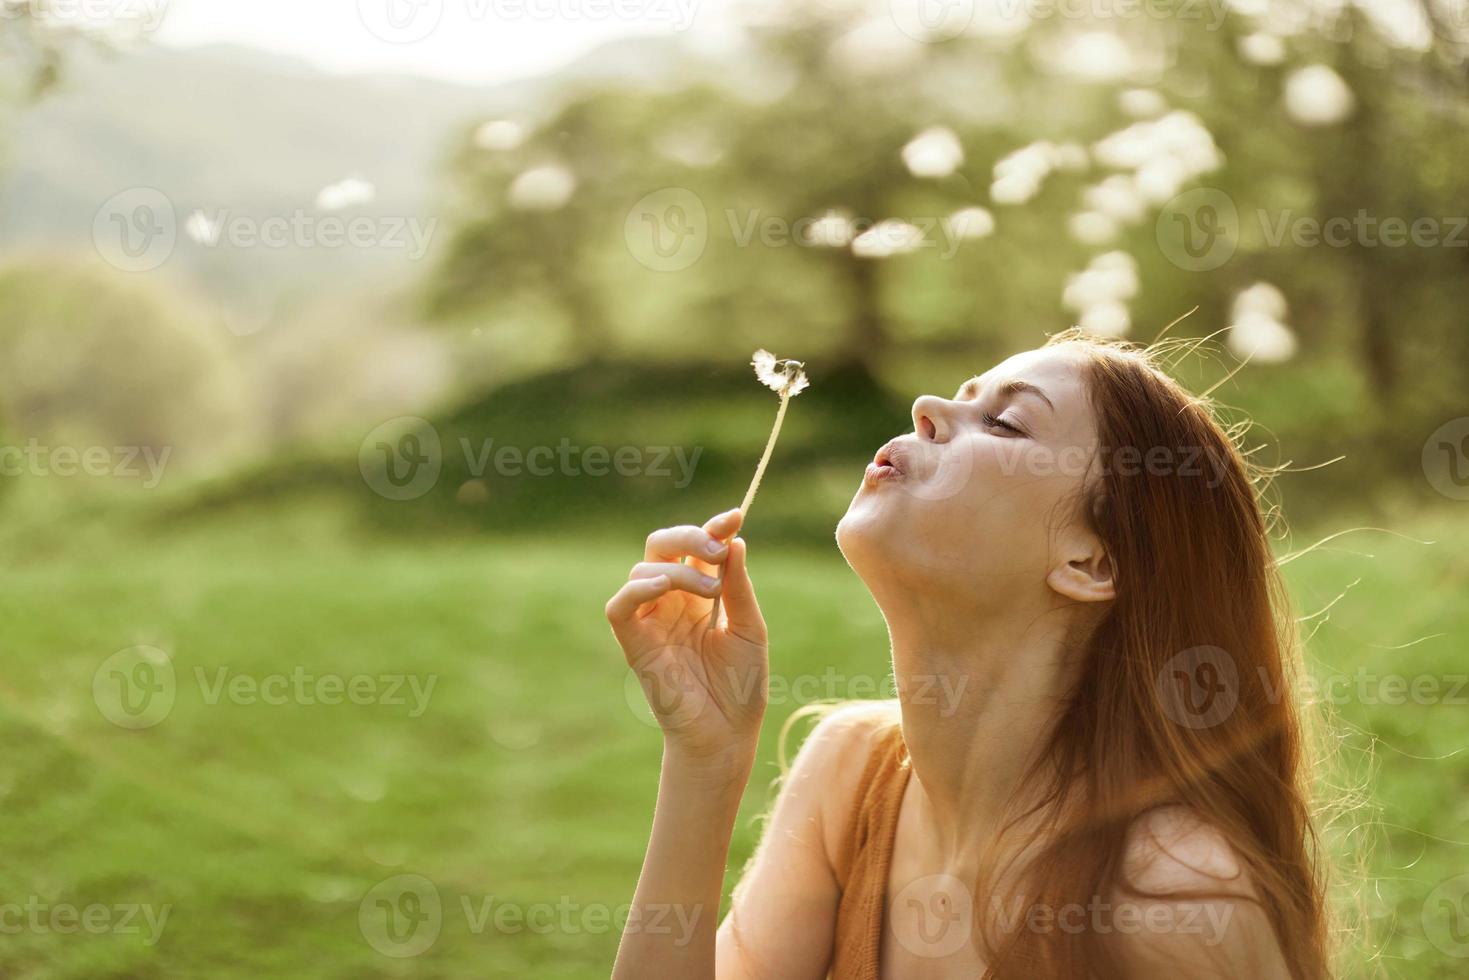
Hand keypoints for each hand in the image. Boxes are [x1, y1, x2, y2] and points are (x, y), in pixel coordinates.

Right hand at [605, 509, 768, 767]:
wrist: (727, 736)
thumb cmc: (741, 687)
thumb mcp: (748, 629)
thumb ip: (738, 587)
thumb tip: (735, 541)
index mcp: (700, 596)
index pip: (697, 548)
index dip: (713, 528)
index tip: (735, 517)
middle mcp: (672, 603)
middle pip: (662, 546)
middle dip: (688, 536)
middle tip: (716, 548)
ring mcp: (651, 622)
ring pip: (644, 569)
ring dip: (677, 569)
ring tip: (711, 591)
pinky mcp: (634, 645)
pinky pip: (620, 607)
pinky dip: (636, 589)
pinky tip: (661, 586)